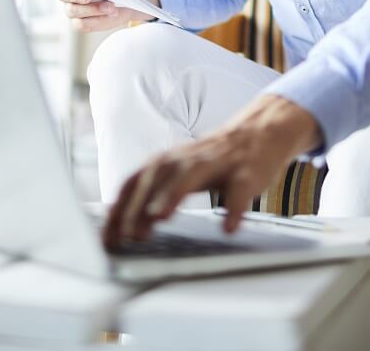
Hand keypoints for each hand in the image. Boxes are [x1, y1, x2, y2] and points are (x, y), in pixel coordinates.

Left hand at [102, 95, 320, 247]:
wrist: (261, 131)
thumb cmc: (215, 160)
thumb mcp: (179, 171)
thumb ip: (153, 191)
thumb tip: (119, 223)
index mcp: (168, 160)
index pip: (135, 182)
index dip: (119, 209)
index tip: (107, 237)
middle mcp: (188, 158)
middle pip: (156, 178)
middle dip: (139, 205)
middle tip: (128, 235)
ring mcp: (218, 163)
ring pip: (191, 175)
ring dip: (172, 195)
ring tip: (159, 218)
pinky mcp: (246, 172)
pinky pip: (239, 191)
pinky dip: (233, 209)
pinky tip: (228, 228)